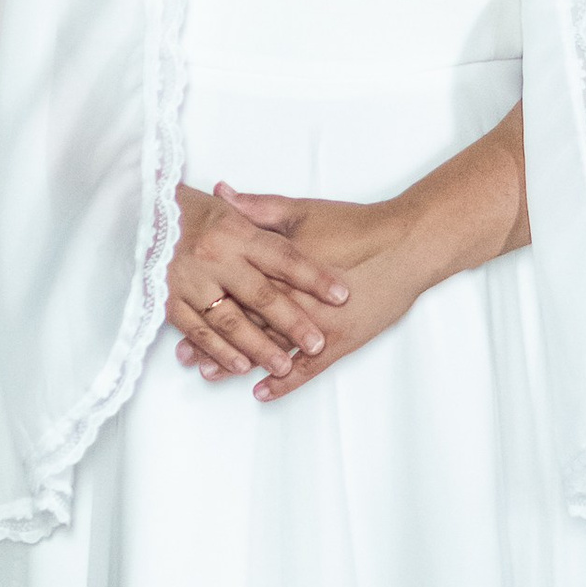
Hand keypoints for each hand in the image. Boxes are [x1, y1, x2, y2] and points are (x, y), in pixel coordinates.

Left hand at [189, 189, 437, 401]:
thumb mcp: (301, 210)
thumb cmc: (356, 225)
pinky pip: (306, 370)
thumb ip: (257, 206)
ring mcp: (317, 325)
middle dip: (211, 339)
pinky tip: (261, 392)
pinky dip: (283, 383)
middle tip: (183, 354)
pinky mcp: (340, 342)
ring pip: (268, 349)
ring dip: (237, 363)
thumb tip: (221, 194)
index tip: (179, 311)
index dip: (205, 302)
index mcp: (279, 266)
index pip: (233, 289)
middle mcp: (293, 300)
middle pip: (243, 323)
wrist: (406, 244)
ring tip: (208, 374)